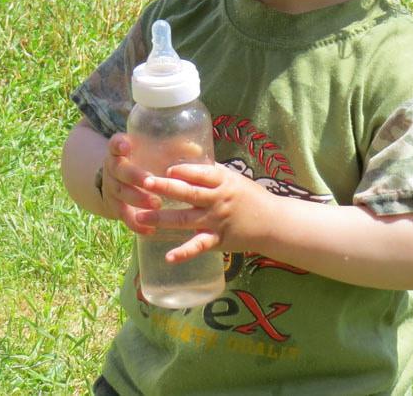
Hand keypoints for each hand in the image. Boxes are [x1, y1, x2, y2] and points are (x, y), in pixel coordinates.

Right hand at [102, 132, 162, 233]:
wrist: (122, 184)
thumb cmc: (146, 162)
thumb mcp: (154, 151)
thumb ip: (172, 149)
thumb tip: (197, 150)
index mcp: (121, 150)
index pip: (115, 143)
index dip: (119, 144)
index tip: (127, 145)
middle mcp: (113, 168)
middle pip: (120, 171)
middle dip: (135, 176)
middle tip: (150, 182)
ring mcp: (112, 188)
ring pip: (121, 194)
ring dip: (138, 199)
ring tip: (157, 204)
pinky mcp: (115, 208)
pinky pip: (124, 217)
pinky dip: (136, 224)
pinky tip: (150, 230)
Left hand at [136, 163, 276, 262]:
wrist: (272, 222)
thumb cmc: (250, 196)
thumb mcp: (233, 178)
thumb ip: (210, 172)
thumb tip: (187, 155)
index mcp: (223, 181)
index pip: (201, 173)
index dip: (183, 171)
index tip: (165, 169)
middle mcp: (218, 200)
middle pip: (189, 193)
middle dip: (165, 187)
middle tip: (145, 183)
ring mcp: (216, 221)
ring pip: (185, 219)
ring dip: (161, 219)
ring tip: (140, 218)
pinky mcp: (217, 240)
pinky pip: (198, 246)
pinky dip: (184, 253)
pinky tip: (168, 257)